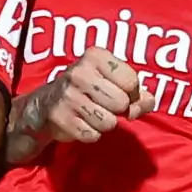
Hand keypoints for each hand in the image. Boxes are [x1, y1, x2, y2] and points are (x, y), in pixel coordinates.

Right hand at [11, 46, 153, 152]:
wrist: (45, 104)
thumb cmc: (88, 89)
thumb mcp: (113, 81)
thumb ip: (138, 94)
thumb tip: (146, 104)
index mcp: (95, 56)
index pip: (131, 81)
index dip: (132, 93)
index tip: (119, 91)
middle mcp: (79, 73)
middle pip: (121, 103)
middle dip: (117, 109)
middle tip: (103, 104)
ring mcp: (68, 96)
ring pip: (109, 122)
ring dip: (104, 123)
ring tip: (91, 113)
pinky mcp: (60, 118)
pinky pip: (92, 135)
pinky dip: (90, 133)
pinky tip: (80, 121)